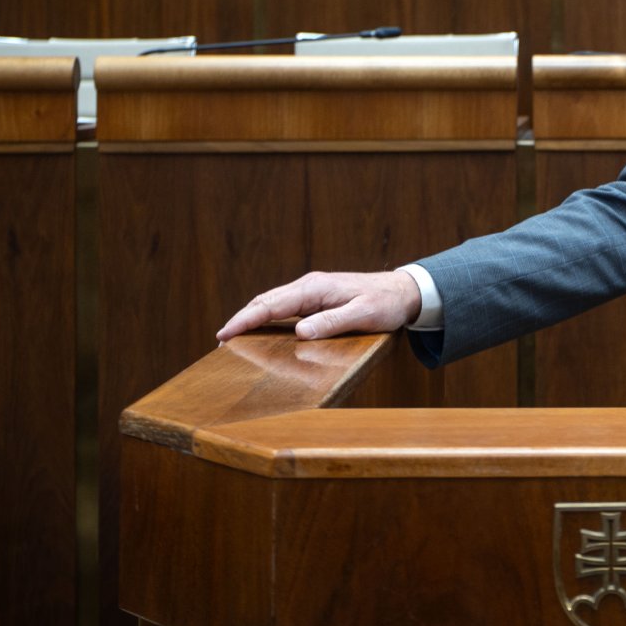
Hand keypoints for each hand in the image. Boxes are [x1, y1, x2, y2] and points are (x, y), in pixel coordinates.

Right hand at [216, 270, 421, 342]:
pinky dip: (267, 316)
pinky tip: (260, 329)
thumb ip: (333, 322)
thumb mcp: (364, 315)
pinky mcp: (316, 298)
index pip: (271, 304)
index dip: (246, 319)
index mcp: (315, 288)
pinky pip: (285, 307)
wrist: (404, 290)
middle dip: (241, 319)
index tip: (225, 334)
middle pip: (266, 301)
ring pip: (273, 303)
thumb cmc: (386, 303)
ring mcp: (312, 291)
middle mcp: (309, 286)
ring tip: (232, 337)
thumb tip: (300, 332)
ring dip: (252, 317)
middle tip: (221, 340)